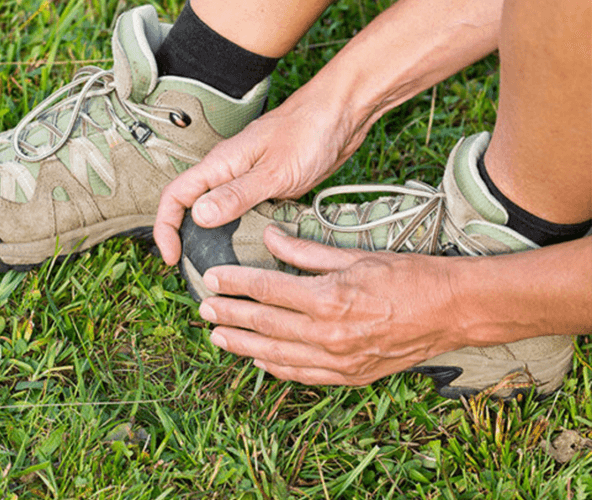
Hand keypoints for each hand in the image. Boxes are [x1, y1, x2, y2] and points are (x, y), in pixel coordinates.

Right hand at [153, 80, 367, 265]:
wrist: (342, 114)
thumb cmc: (309, 131)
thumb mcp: (273, 171)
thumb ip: (236, 194)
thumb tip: (199, 216)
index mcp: (220, 164)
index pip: (175, 197)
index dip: (165, 228)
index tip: (172, 257)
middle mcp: (228, 171)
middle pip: (191, 207)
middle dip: (185, 238)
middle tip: (195, 269)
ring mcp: (247, 178)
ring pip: (218, 212)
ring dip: (214, 239)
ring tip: (222, 267)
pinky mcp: (267, 185)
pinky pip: (245, 212)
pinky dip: (243, 232)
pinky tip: (254, 249)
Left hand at [197, 226, 470, 385]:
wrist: (454, 312)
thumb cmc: (409, 277)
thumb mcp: (356, 255)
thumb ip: (307, 251)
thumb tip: (270, 237)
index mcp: (329, 298)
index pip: (267, 290)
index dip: (235, 284)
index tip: (212, 279)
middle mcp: (329, 334)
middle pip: (265, 324)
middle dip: (230, 315)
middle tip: (204, 309)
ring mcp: (339, 360)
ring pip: (276, 355)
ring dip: (243, 345)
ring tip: (218, 336)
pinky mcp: (350, 376)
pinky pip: (303, 375)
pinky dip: (276, 368)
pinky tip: (259, 360)